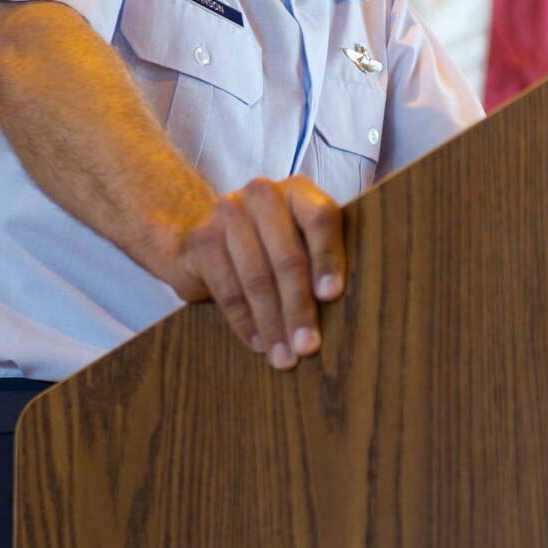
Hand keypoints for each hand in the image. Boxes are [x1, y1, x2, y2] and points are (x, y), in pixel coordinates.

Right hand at [166, 175, 344, 367]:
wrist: (202, 237)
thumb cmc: (268, 244)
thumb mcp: (298, 239)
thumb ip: (321, 258)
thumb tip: (345, 307)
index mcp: (297, 190)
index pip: (320, 219)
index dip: (328, 259)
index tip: (332, 296)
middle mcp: (262, 194)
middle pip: (288, 256)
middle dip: (299, 308)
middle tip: (308, 346)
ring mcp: (228, 212)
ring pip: (256, 278)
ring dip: (272, 324)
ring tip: (284, 357)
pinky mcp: (202, 240)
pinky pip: (228, 290)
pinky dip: (245, 323)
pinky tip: (258, 344)